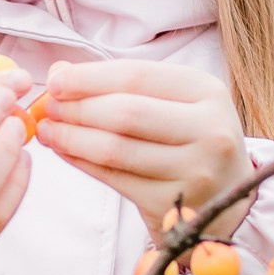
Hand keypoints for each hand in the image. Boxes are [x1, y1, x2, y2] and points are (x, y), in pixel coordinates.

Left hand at [32, 59, 256, 240]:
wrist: (226, 194)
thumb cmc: (189, 137)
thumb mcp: (170, 101)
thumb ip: (120, 84)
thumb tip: (60, 71)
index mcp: (208, 91)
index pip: (137, 76)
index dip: (88, 77)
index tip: (55, 80)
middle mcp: (209, 130)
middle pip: (125, 113)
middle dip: (77, 109)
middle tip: (47, 107)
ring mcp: (195, 171)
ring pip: (115, 150)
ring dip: (71, 138)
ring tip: (47, 130)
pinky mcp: (175, 204)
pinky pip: (114, 179)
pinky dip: (81, 163)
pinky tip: (64, 152)